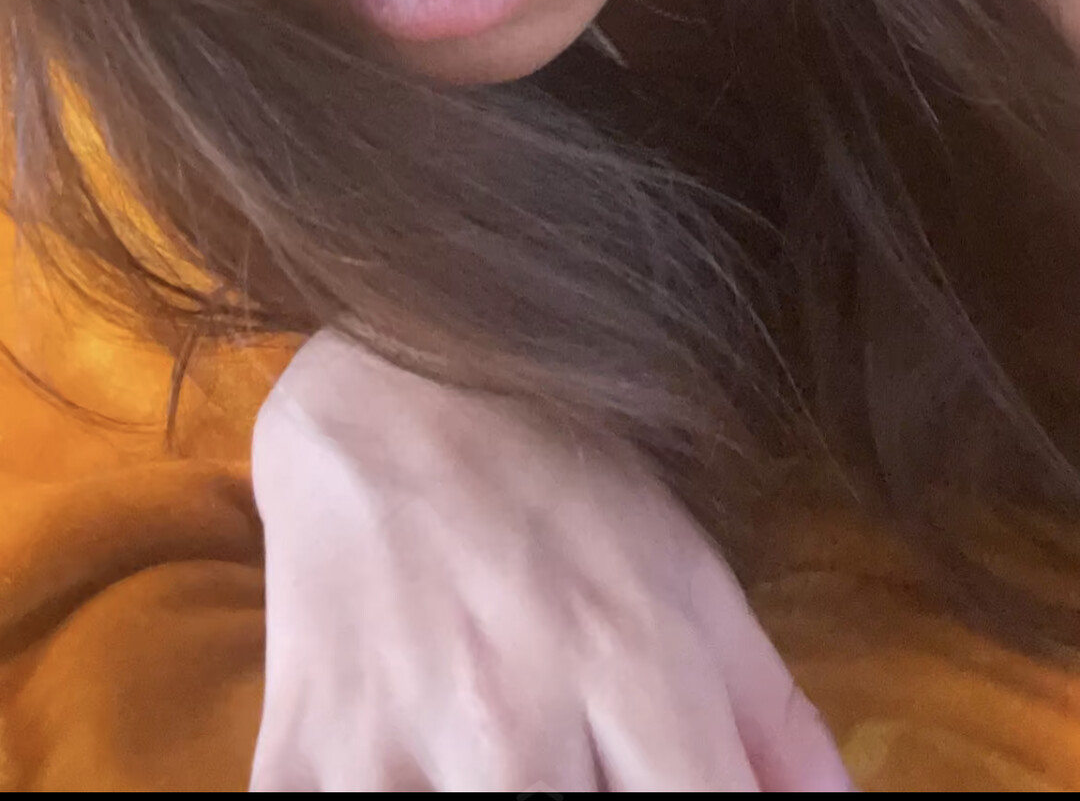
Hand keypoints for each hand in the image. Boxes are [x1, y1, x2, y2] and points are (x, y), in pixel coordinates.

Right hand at [250, 331, 851, 792]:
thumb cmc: (554, 477)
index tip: (689, 800)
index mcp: (631, 663)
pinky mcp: (301, 759)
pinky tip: (424, 765)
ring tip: (516, 762)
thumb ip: (771, 719)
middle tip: (589, 765)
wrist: (380, 391)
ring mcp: (397, 745)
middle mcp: (517, 717)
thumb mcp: (687, 569)